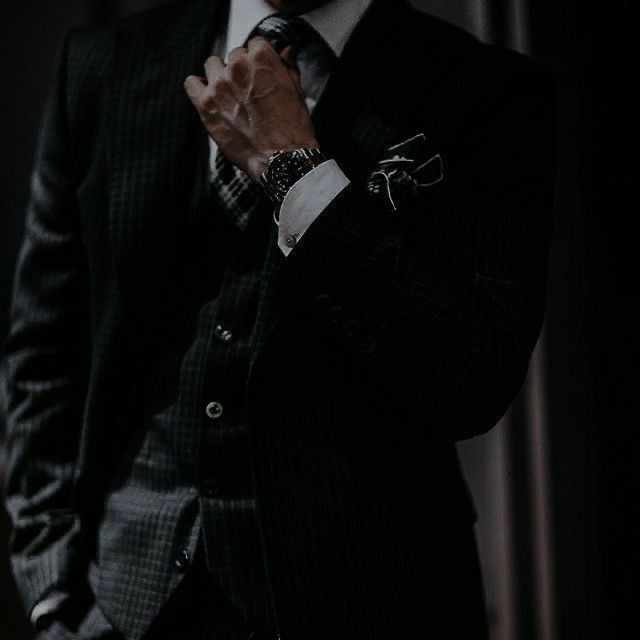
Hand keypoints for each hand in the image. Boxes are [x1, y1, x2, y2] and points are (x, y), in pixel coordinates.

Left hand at [184, 37, 318, 179]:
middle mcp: (237, 67)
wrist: (282, 159)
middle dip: (241, 71)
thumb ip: (287, 66)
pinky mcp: (205, 106)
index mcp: (261, 58)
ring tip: (230, 94)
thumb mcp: (296, 91)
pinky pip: (191, 84)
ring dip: (220, 75)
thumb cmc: (292, 128)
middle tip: (249, 92)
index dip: (259, 61)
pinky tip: (209, 97)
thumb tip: (285, 52)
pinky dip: (198, 87)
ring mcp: (219, 86)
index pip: (254, 45)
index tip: (260, 74)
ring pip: (212, 65)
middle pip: (234, 56)